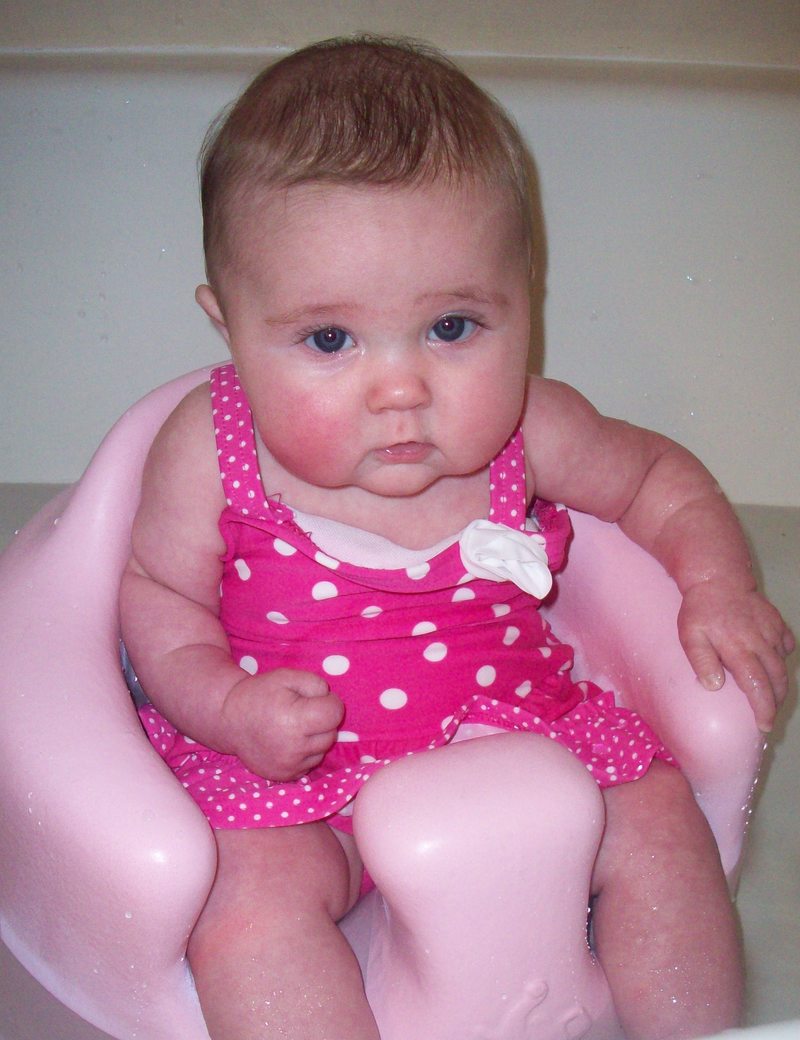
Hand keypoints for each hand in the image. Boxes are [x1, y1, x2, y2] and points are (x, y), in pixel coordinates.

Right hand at [220, 668, 344, 780]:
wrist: (230, 720)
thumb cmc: (260, 694)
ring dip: (315, 738)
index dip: (329, 702)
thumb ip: (315, 684)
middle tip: (302, 712)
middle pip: (331, 733)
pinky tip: (289, 741)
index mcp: (295, 720)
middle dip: (322, 721)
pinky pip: (310, 764)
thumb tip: (330, 700)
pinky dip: (305, 753)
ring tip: (294, 727)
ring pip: (322, 750)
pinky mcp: (285, 776)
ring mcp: (289, 765)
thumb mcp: (286, 676)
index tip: (316, 699)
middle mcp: (294, 747)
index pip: (334, 713)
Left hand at [678, 581, 794, 731]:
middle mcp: (760, 642)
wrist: (718, 578)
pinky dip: (783, 659)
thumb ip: (702, 661)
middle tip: (767, 716)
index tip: (764, 724)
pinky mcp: (777, 623)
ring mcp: (772, 632)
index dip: (763, 708)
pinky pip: (787, 646)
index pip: (758, 685)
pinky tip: (774, 666)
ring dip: (780, 685)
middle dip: (775, 702)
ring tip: (770, 698)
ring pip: (783, 665)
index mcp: (739, 648)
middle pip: (777, 680)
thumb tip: (714, 686)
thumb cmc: (700, 610)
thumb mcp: (691, 635)